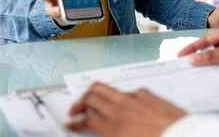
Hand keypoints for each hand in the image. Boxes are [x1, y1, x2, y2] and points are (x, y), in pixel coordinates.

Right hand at [67, 82, 185, 136]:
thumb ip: (111, 135)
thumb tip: (104, 133)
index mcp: (115, 128)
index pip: (84, 120)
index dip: (74, 122)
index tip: (71, 123)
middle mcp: (121, 109)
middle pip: (90, 96)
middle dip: (78, 102)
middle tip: (75, 109)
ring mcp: (134, 98)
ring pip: (105, 87)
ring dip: (94, 93)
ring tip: (92, 100)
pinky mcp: (147, 93)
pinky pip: (126, 90)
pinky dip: (117, 95)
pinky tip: (121, 102)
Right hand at [178, 26, 218, 84]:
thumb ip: (212, 56)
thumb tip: (194, 59)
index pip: (205, 40)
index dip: (192, 47)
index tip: (181, 54)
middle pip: (208, 51)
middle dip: (197, 58)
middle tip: (184, 65)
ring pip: (214, 61)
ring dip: (206, 67)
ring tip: (192, 74)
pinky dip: (214, 73)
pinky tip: (207, 78)